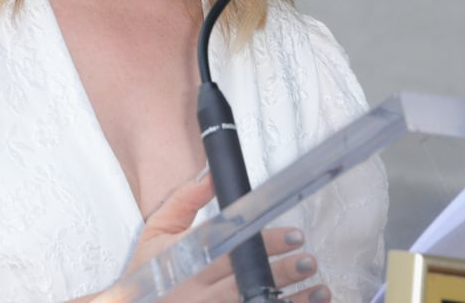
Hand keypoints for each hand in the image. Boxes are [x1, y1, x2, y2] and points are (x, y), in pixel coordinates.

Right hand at [112, 171, 330, 302]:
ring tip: (318, 290)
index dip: (264, 243)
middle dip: (281, 272)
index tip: (292, 235)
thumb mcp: (157, 230)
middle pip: (247, 282)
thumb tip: (211, 174)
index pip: (232, 249)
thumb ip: (184, 200)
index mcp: (188, 262)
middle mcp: (199, 293)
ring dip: (290, 301)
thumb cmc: (146, 274)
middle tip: (308, 260)